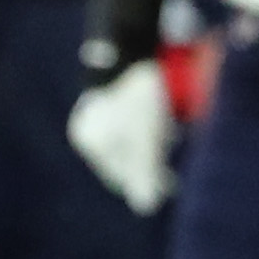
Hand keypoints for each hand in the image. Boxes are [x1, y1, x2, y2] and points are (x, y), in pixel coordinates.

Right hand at [69, 62, 175, 213]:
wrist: (132, 51)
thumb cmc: (141, 100)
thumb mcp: (149, 140)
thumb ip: (146, 174)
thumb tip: (145, 207)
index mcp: (91, 143)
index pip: (120, 175)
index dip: (146, 181)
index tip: (170, 183)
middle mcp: (86, 129)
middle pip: (123, 157)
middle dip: (148, 162)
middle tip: (172, 166)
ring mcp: (92, 113)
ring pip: (125, 140)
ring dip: (147, 145)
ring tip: (169, 139)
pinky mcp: (104, 99)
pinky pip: (124, 124)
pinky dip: (141, 128)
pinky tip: (159, 122)